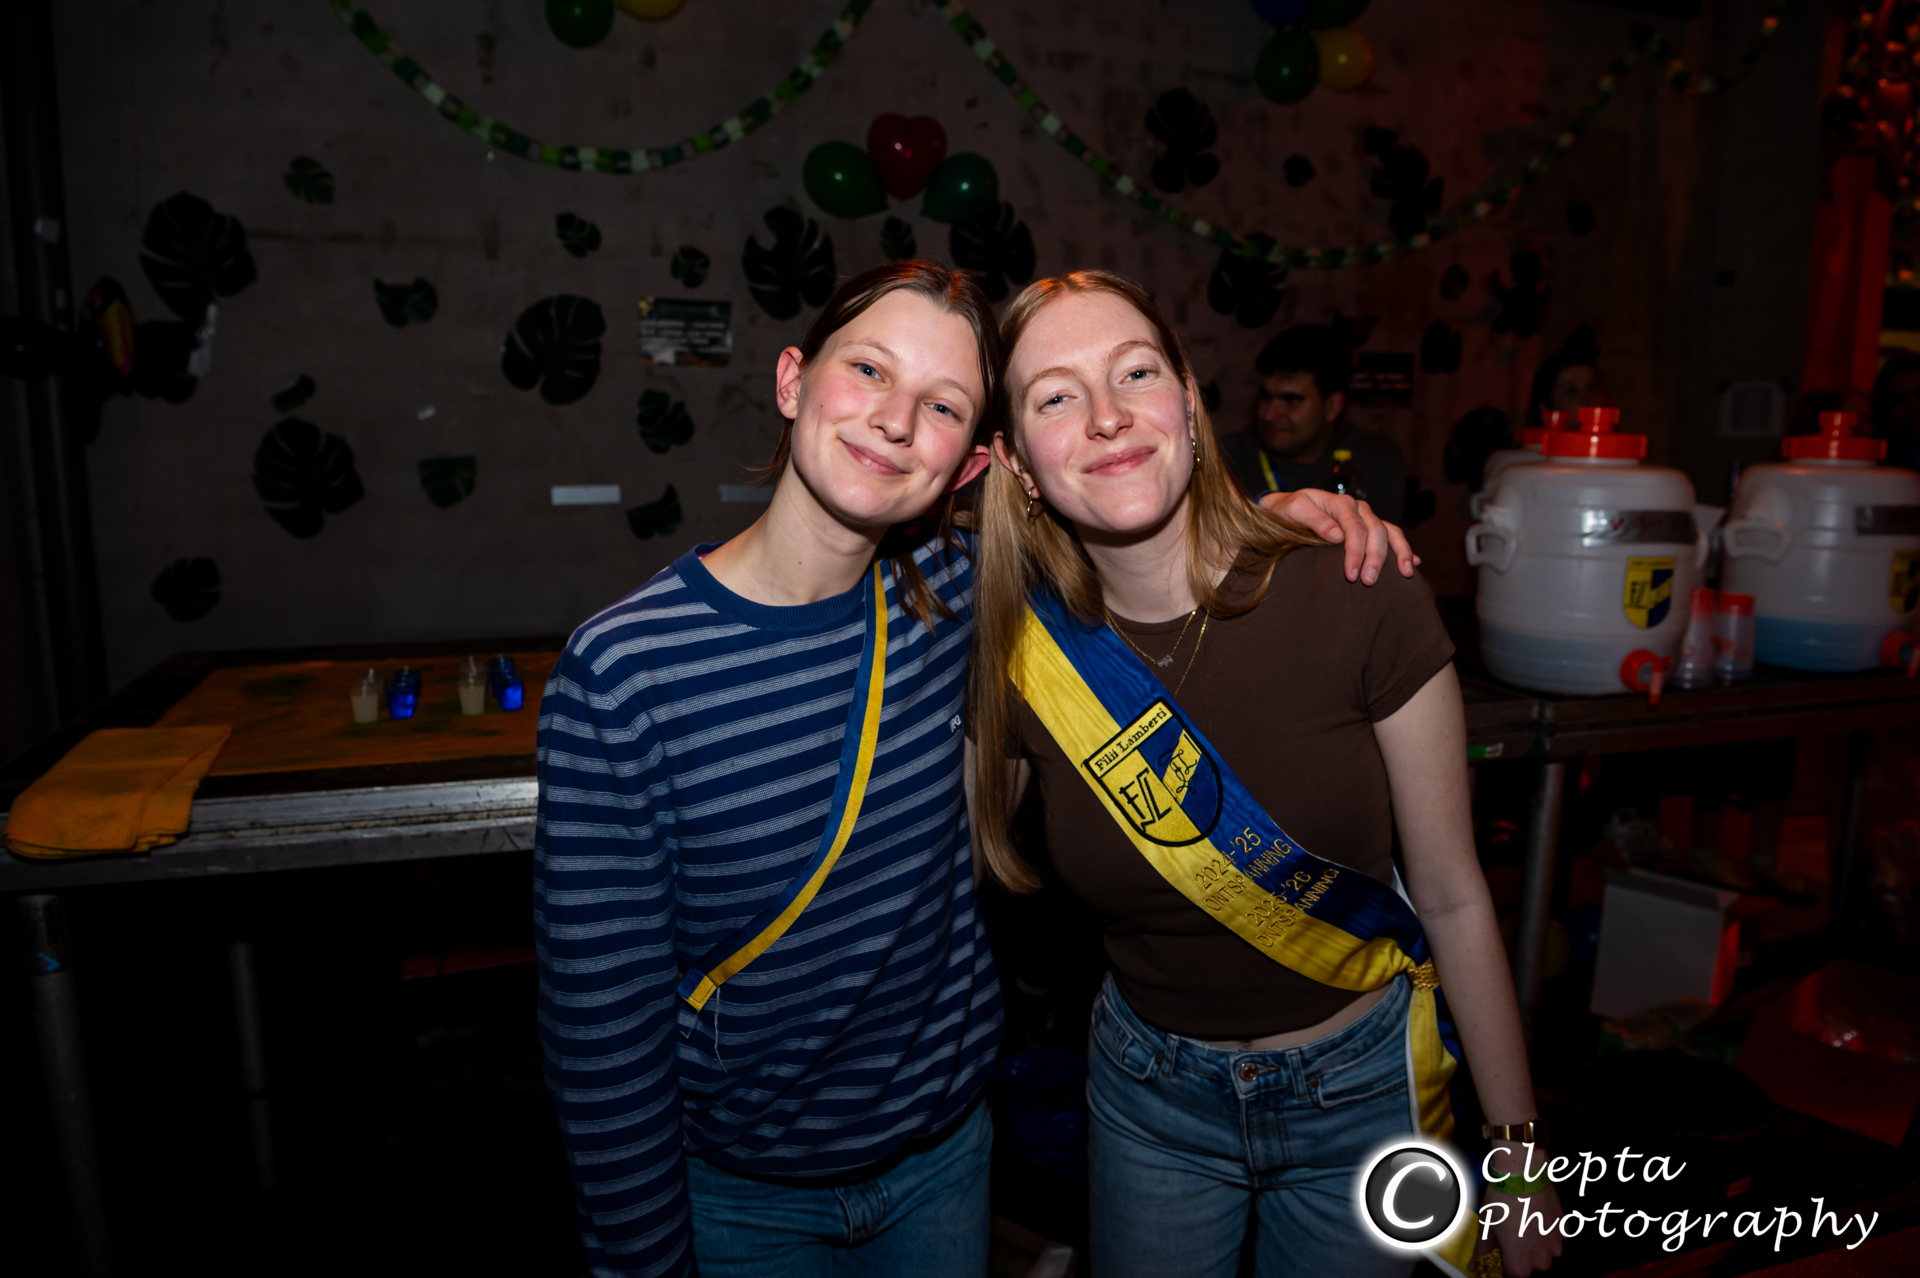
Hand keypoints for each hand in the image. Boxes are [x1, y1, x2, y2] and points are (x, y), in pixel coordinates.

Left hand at [1257, 488, 1418, 583]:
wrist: (1285, 508)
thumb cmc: (1287, 511)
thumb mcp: (1293, 510)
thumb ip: (1314, 520)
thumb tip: (1337, 536)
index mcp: (1340, 503)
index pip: (1355, 526)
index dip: (1355, 551)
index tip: (1351, 575)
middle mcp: (1358, 508)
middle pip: (1376, 531)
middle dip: (1375, 557)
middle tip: (1369, 582)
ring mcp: (1366, 517)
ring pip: (1389, 532)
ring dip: (1398, 553)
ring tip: (1405, 574)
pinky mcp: (1369, 527)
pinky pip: (1392, 535)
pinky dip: (1403, 549)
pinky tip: (1412, 563)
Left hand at [1484, 1182, 1564, 1275]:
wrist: (1522, 1176)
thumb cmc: (1501, 1203)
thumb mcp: (1486, 1227)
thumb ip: (1482, 1251)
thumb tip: (1474, 1266)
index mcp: (1519, 1266)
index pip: (1511, 1277)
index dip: (1503, 1267)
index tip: (1500, 1256)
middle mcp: (1541, 1261)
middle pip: (1529, 1267)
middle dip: (1520, 1256)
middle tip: (1510, 1236)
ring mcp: (1555, 1247)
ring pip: (1544, 1253)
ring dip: (1535, 1245)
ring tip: (1523, 1224)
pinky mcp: (1564, 1231)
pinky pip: (1554, 1238)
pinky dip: (1546, 1232)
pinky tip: (1535, 1217)